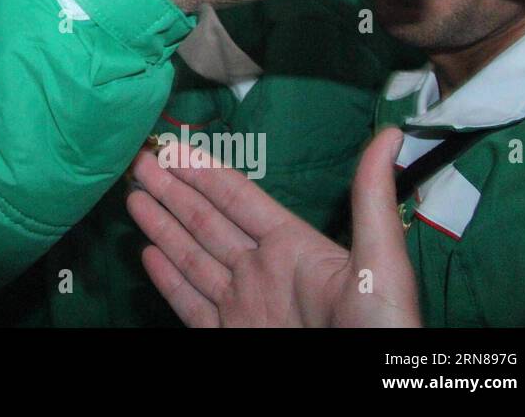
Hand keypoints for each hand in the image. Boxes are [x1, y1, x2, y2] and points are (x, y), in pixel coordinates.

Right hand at [126, 128, 421, 326]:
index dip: (202, 171)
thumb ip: (371, 198)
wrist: (359, 392)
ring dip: (162, 227)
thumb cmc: (377, 330)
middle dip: (171, 190)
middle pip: (205, 222)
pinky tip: (148, 255)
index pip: (236, 198)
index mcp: (293, 248)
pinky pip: (190, 306)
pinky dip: (168, 281)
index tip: (171, 146)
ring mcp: (243, 308)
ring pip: (192, 259)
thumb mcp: (381, 262)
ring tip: (133, 198)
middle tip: (139, 161)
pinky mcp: (228, 339)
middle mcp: (262, 273)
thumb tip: (391, 134)